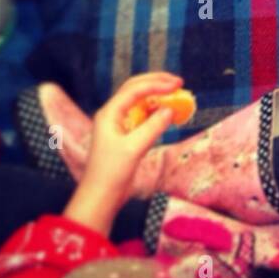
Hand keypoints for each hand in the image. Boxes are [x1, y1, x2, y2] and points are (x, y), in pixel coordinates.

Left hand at [63, 72, 182, 233]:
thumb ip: (153, 127)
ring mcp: (118, 124)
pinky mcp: (125, 134)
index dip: (157, 84)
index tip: (177, 84)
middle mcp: (113, 114)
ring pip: (139, 101)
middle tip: (178, 82)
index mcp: (109, 113)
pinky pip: (142, 115)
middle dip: (156, 82)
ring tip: (175, 94)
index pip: (135, 90)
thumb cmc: (112, 172)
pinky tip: (167, 112)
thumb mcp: (134, 148)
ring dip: (157, 95)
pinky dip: (156, 110)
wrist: (100, 196)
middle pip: (135, 88)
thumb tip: (171, 109)